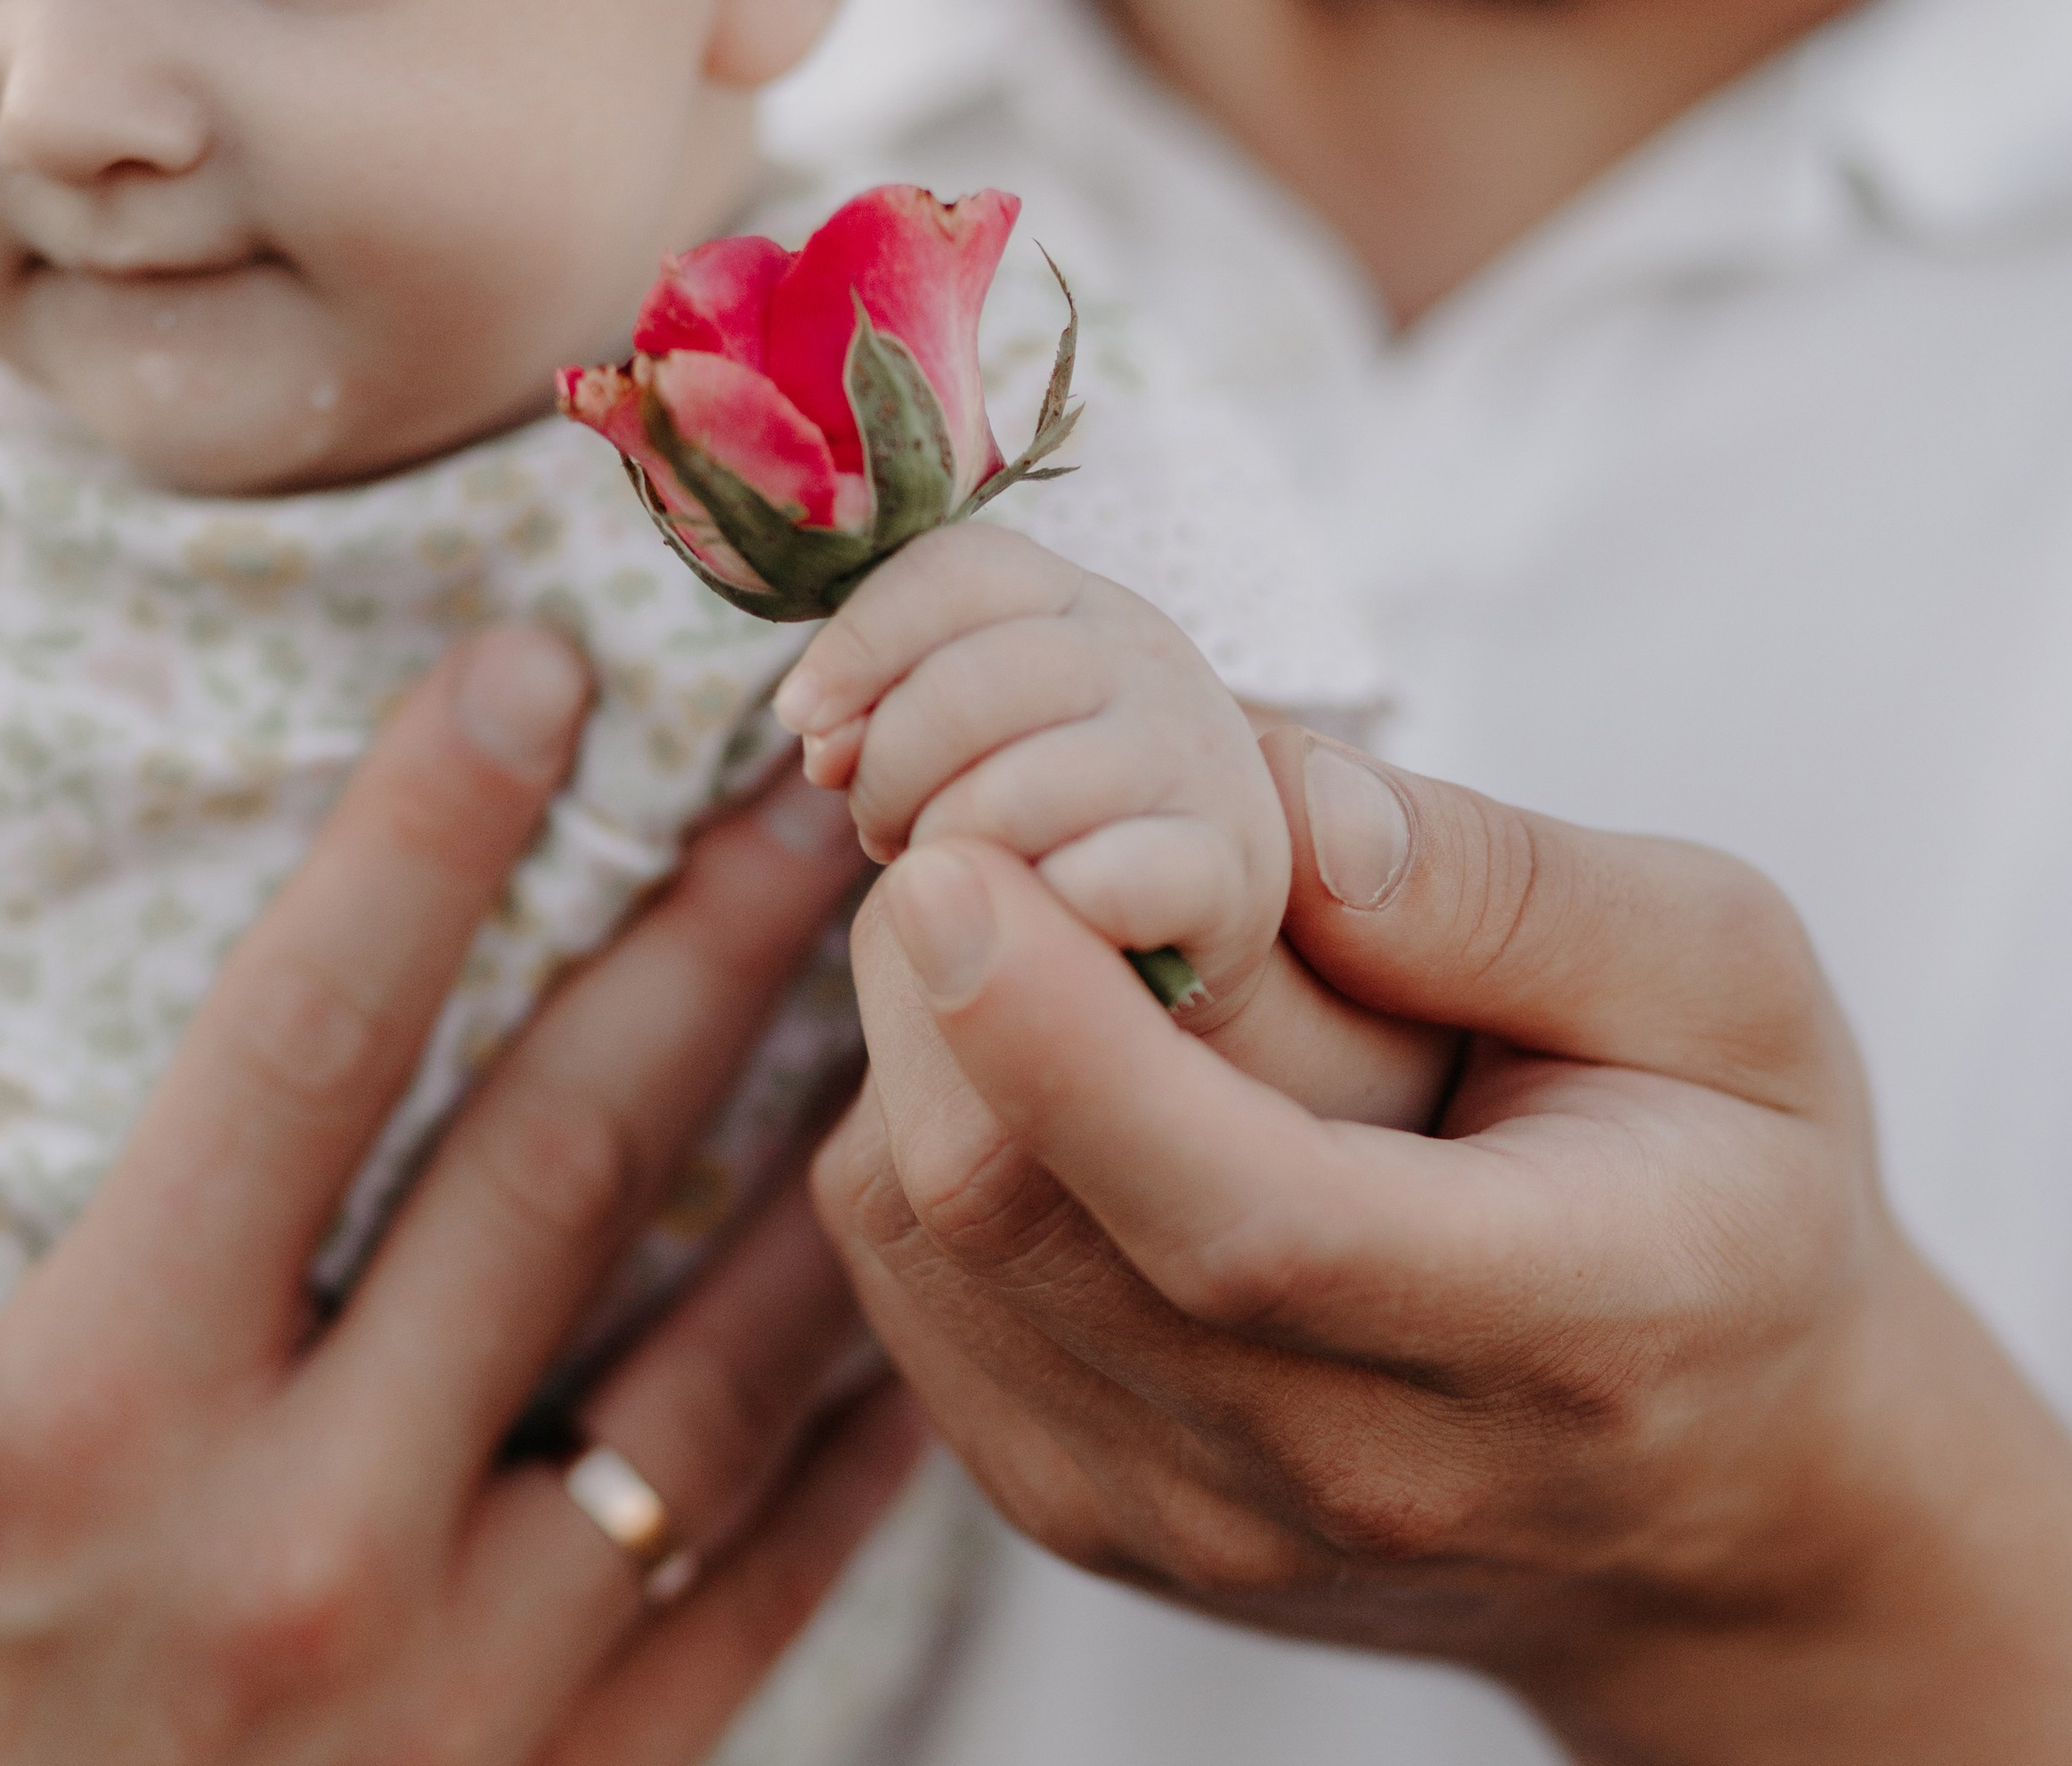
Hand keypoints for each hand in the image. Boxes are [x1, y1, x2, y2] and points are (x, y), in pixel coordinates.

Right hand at [0, 628, 921, 1764]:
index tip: (535, 667)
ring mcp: (455, 1689)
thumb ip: (39, 1172)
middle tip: (818, 794)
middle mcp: (283, 1547)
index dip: (422, 834)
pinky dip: (859, 1413)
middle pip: (553, 1163)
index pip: (295, 1047)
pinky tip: (930, 1274)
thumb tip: (132, 977)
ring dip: (832, 1156)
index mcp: (71, 1421)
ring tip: (931, 990)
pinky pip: (769, 1568)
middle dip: (696, 949)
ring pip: (714, 1363)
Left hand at [774, 524, 1288, 1027]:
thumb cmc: (1047, 816)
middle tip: (879, 832)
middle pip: (973, 684)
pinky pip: (1097, 883)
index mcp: (1074, 603)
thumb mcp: (964, 740)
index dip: (861, 639)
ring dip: (950, 855)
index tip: (802, 720)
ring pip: (1019, 792)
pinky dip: (1039, 909)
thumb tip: (821, 738)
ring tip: (952, 882)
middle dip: (891, 771)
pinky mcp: (1228, 866)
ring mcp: (1195, 758)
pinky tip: (1036, 915)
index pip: (958, 568)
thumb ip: (883, 713)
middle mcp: (1148, 657)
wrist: (1190, 920)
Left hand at [812, 727, 2071, 1763]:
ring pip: (931, 1257)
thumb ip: (1517, 894)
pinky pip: (916, 1300)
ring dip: (920, 1053)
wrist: (1720, 1497)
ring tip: (1035, 938)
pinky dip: (921, 1139)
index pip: (1256, 1225)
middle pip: (1030, 1228)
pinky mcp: (1093, 1513)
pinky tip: (1029, 1063)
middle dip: (945, 992)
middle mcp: (1350, 1469)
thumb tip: (1279, 808)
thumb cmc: (1735, 1199)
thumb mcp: (1731, 991)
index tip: (949, 871)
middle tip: (981, 829)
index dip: (1073, 1049)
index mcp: (1553, 1329)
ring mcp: (1196, 1519)